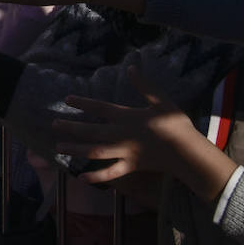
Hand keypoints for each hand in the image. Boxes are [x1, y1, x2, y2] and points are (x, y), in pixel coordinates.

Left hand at [53, 68, 237, 200]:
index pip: (100, 108)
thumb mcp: (162, 101)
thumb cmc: (177, 125)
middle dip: (71, 127)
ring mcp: (125, 152)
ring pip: (95, 151)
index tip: (66, 99)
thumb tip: (131, 67)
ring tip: (58, 147)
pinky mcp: (131, 166)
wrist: (189, 153)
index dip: (82, 103)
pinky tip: (82, 177)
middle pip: (91, 130)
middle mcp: (122, 135)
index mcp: (128, 117)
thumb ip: (144, 86)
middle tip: (54, 124)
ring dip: (76, 149)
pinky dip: (97, 176)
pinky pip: (111, 173)